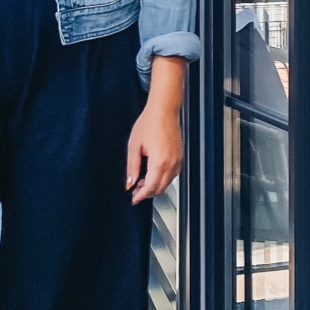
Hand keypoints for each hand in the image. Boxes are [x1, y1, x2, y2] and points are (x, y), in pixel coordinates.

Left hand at [126, 56, 186, 202]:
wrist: (163, 110)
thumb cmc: (150, 123)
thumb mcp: (134, 146)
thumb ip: (132, 167)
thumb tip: (129, 182)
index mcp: (159, 162)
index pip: (150, 187)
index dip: (140, 196)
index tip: (133, 199)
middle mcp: (171, 164)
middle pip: (160, 188)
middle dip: (147, 193)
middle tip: (135, 191)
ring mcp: (178, 161)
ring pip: (167, 183)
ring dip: (154, 186)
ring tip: (141, 182)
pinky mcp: (180, 157)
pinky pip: (172, 175)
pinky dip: (162, 179)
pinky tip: (152, 173)